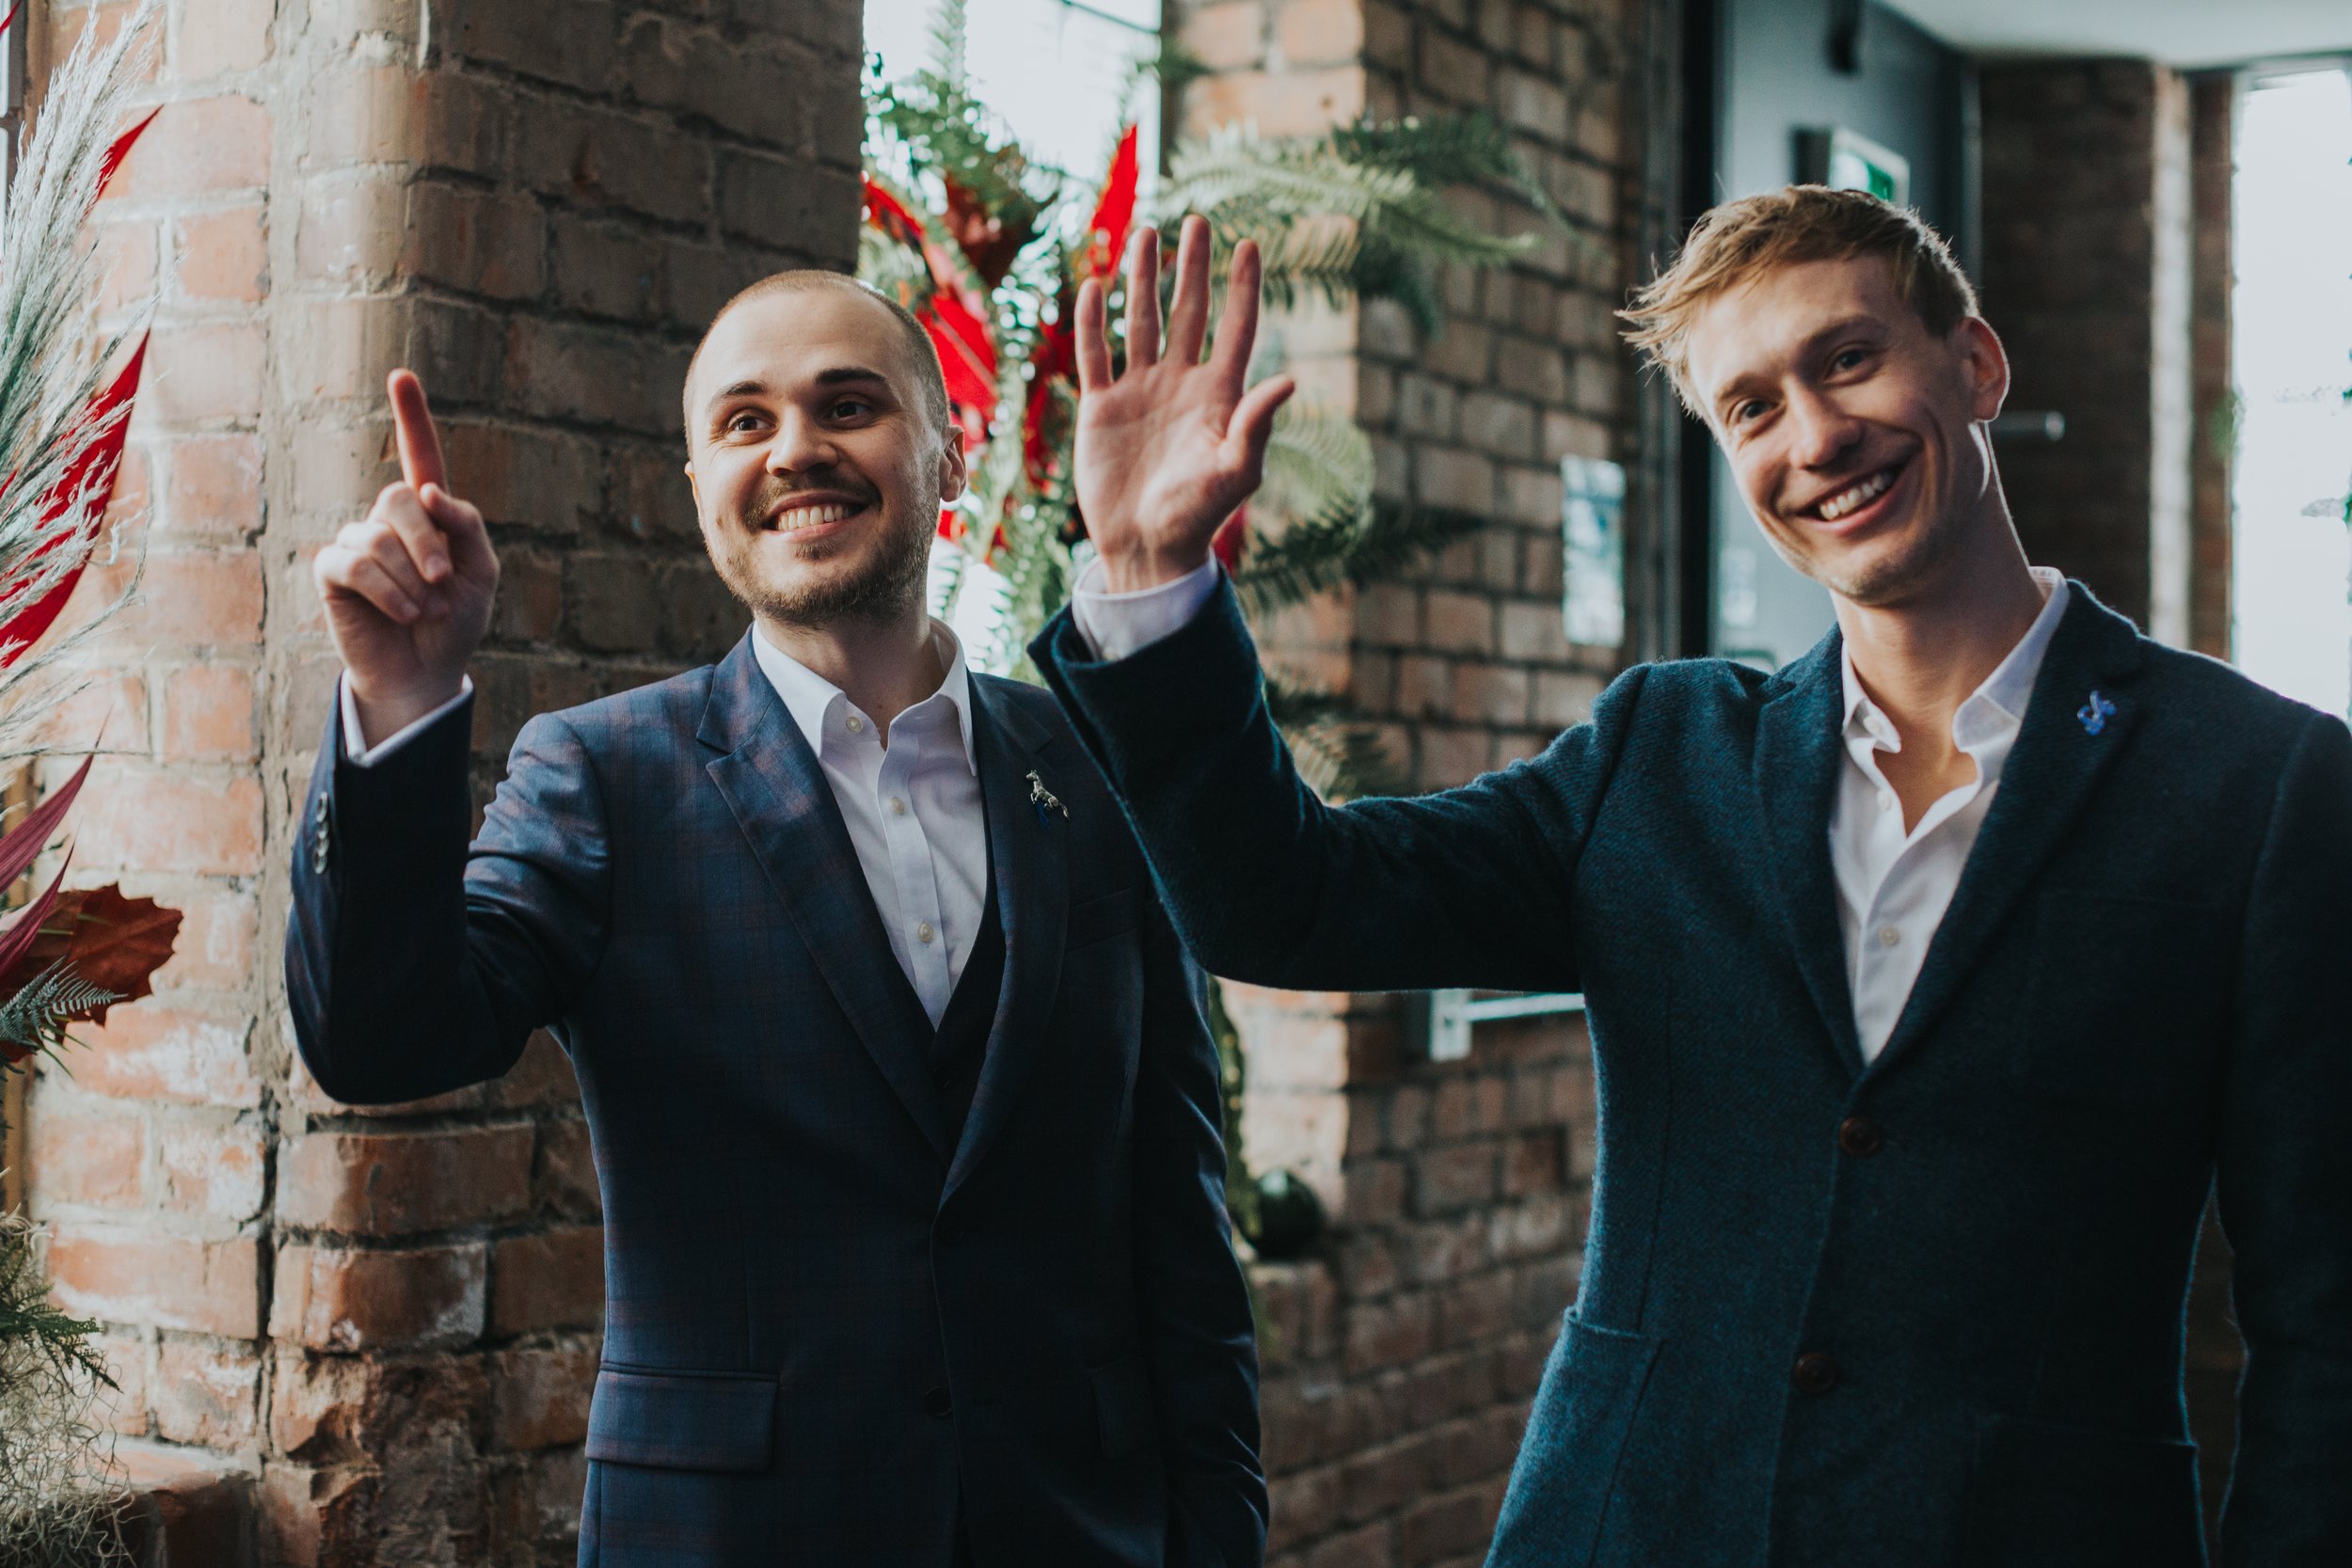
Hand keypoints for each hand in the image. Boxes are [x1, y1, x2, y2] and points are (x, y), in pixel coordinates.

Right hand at [314, 370, 498, 739]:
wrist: (427, 671)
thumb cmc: (456, 620)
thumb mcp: (481, 572)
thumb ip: (466, 526)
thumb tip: (428, 490)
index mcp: (428, 513)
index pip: (419, 456)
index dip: (410, 417)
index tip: (401, 376)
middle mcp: (388, 521)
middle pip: (397, 498)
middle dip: (426, 543)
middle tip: (444, 584)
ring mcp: (356, 542)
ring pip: (377, 538)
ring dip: (411, 582)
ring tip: (424, 611)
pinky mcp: (332, 572)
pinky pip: (355, 564)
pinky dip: (387, 592)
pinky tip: (402, 613)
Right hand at [1074, 214, 1295, 591]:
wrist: (1146, 548)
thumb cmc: (1198, 515)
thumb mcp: (1235, 471)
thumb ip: (1257, 423)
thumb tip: (1291, 379)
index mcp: (1218, 396)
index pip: (1235, 329)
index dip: (1243, 288)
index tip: (1250, 245)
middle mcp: (1180, 385)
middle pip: (1187, 312)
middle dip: (1192, 268)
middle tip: (1197, 221)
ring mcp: (1139, 392)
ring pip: (1139, 321)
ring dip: (1142, 279)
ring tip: (1146, 233)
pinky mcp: (1100, 408)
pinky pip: (1095, 354)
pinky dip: (1092, 321)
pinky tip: (1093, 286)